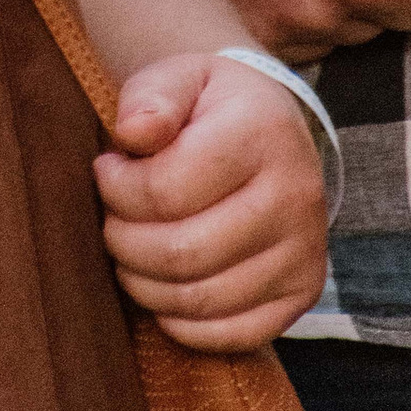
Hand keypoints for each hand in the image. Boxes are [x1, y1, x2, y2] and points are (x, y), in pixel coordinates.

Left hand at [96, 56, 329, 350]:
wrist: (274, 129)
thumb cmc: (211, 105)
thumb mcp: (180, 76)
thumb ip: (151, 97)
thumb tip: (130, 133)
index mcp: (262, 134)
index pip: (167, 189)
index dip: (117, 188)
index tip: (104, 169)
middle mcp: (295, 198)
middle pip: (182, 252)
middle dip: (124, 241)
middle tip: (110, 219)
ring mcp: (305, 252)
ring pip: (202, 299)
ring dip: (145, 284)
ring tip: (129, 250)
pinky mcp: (305, 293)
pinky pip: (236, 334)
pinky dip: (185, 324)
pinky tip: (161, 287)